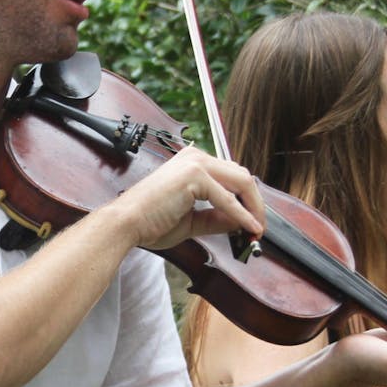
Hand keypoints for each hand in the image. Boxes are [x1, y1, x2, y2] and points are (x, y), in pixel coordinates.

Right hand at [100, 146, 265, 249]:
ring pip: (241, 182)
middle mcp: (196, 156)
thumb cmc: (151, 221)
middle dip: (256, 203)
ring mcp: (195, 162)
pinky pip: (227, 199)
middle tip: (259, 228)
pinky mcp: (195, 175)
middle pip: (241, 176)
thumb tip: (243, 223)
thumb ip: (218, 218)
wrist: (126, 224)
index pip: (231, 176)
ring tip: (256, 230)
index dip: (247, 200)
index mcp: (192, 162)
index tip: (253, 223)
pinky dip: (242, 215)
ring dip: (254, 208)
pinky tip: (250, 229)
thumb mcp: (193, 220)